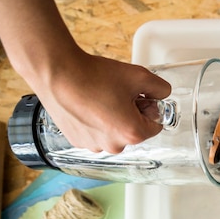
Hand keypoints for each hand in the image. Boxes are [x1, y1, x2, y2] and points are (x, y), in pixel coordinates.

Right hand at [30, 50, 170, 152]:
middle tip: (118, 93)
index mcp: (132, 133)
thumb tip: (163, 94)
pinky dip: (95, 121)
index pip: (156, 125)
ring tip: (100, 97)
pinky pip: (96, 133)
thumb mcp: (139, 75)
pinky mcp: (77, 141)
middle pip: (133, 130)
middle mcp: (113, 145)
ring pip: (114, 132)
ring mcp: (93, 146)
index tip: (138, 95)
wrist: (57, 73)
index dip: (149, 107)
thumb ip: (160, 87)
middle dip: (131, 113)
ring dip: (112, 118)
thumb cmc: (94, 76)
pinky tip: (87, 104)